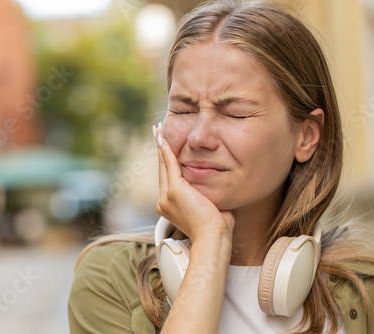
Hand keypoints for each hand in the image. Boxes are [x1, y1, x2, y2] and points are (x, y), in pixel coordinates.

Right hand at [153, 123, 234, 243]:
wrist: (213, 239)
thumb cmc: (217, 228)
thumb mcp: (210, 207)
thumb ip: (207, 195)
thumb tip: (216, 184)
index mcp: (170, 206)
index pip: (168, 178)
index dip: (166, 162)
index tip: (164, 148)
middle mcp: (163, 201)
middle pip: (163, 169)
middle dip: (160, 149)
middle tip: (157, 132)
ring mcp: (167, 196)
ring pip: (164, 165)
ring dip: (161, 146)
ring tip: (158, 131)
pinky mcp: (174, 191)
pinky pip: (170, 165)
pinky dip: (166, 150)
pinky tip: (164, 138)